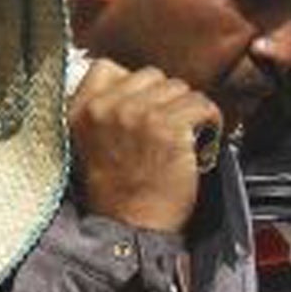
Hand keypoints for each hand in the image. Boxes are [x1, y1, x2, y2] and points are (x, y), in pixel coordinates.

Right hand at [69, 60, 219, 233]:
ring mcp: (138, 115)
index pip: (106, 67)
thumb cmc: (116, 189)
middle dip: (163, 98)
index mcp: (81, 109)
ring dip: (188, 110)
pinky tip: (200, 141)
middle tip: (166, 128)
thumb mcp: (85, 142)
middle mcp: (107, 107)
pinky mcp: (169, 128)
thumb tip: (129, 81)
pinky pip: (202, 105)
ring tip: (183, 137)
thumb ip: (99, 108)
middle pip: (151, 75)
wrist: (131, 224)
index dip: (132, 85)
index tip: (142, 107)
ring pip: (179, 87)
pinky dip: (210, 121)